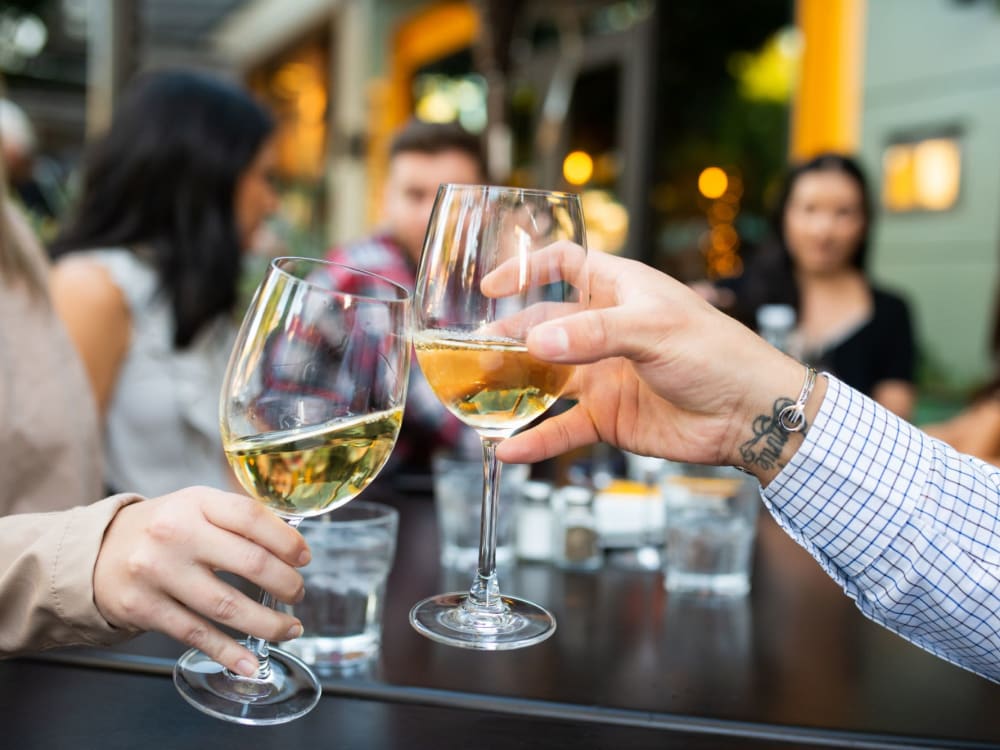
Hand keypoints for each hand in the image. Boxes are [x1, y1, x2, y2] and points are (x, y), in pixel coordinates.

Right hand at [93, 487, 308, 676]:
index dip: (287, 540)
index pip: (252, 517)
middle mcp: (176, 535)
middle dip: (285, 584)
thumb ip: (238, 518)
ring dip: (267, 623)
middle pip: (249, 563)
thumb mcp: (197, 506)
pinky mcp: (143, 608)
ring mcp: (158, 573)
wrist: (96, 552)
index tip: (304, 558)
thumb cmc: (164, 528)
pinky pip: (196, 634)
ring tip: (289, 628)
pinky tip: (250, 661)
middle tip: (299, 594)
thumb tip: (293, 543)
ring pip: (227, 606)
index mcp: (196, 503)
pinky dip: (228, 651)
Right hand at [495, 251, 823, 483]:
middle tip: (474, 354)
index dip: (528, 270)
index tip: (491, 287)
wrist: (750, 415)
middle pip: (542, 327)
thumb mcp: (653, 330)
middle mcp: (605, 330)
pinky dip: (536, 440)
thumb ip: (593, 334)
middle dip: (508, 338)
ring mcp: (604, 375)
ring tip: (476, 397)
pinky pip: (562, 428)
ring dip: (512, 388)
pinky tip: (508, 449)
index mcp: (619, 291)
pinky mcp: (608, 418)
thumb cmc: (716, 353)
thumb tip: (535, 342)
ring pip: (545, 380)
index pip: (565, 265)